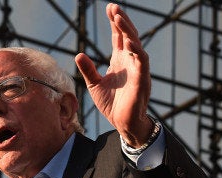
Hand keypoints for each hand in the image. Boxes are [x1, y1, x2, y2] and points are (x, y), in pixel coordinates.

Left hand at [75, 3, 152, 147]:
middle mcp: (130, 61)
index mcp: (119, 60)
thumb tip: (78, 54)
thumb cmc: (111, 104)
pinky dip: (136, 50)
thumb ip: (88, 69)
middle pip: (127, 35)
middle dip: (122, 21)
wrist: (122, 123)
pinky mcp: (142, 79)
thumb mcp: (94, 85)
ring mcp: (137, 69)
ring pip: (136, 44)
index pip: (118, 36)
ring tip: (119, 18)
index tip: (110, 7)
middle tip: (114, 7)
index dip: (115, 22)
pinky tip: (128, 41)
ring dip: (128, 31)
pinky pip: (142, 61)